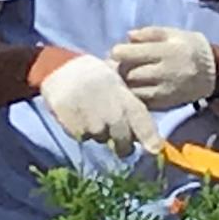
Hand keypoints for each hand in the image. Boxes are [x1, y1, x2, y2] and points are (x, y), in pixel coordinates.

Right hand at [41, 53, 162, 155]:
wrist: (63, 69)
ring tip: (92, 113)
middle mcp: (113, 114)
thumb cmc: (97, 78)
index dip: (151, 139)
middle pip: (123, 143)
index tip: (155, 150)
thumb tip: (150, 138)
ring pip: (101, 139)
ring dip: (100, 133)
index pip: (143, 124)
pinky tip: (79, 114)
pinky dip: (82, 130)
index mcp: (127, 100)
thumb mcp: (119, 85)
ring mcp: (93, 123)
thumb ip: (133, 109)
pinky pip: (83, 137)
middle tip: (119, 141)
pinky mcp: (75, 128)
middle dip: (123, 146)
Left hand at [111, 26, 217, 109]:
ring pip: (132, 90)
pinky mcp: (165, 104)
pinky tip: (135, 87)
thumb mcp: (173, 33)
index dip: (118, 52)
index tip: (117, 52)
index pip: (131, 54)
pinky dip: (134, 95)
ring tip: (126, 76)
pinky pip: (141, 101)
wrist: (214, 73)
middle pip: (129, 74)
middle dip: (119, 69)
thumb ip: (149, 33)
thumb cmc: (190, 48)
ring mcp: (165, 91)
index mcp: (167, 51)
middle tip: (118, 65)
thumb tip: (128, 37)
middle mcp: (165, 73)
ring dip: (125, 83)